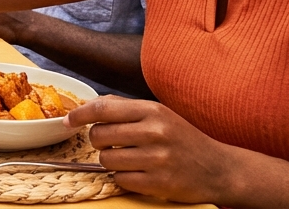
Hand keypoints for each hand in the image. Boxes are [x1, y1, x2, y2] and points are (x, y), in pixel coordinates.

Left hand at [67, 97, 243, 202]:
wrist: (220, 169)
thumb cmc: (184, 139)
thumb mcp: (159, 114)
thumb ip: (125, 107)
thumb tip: (89, 105)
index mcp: (153, 111)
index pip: (103, 108)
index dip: (80, 115)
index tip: (68, 121)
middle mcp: (155, 132)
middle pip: (99, 136)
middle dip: (98, 142)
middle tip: (112, 144)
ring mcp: (158, 159)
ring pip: (106, 160)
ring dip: (111, 161)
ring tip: (129, 159)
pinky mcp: (159, 183)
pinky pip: (120, 179)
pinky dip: (124, 177)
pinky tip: (139, 172)